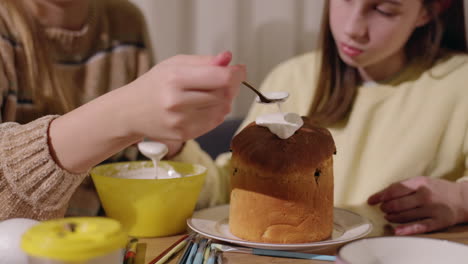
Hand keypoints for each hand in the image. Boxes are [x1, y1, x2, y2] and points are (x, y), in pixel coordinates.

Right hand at [122, 51, 245, 143]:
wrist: (130, 112)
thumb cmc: (154, 85)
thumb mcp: (175, 64)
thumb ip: (205, 62)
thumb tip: (229, 59)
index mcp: (175, 78)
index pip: (221, 78)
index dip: (236, 74)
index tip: (239, 70)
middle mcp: (177, 102)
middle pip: (224, 95)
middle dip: (230, 86)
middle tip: (223, 81)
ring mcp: (181, 121)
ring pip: (222, 110)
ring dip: (224, 100)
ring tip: (209, 93)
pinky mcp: (184, 135)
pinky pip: (214, 122)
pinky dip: (216, 113)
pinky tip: (204, 106)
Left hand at [368, 176, 467, 234]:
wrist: (462, 199)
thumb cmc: (437, 189)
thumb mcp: (422, 181)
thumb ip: (405, 186)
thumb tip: (383, 194)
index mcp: (419, 183)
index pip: (394, 189)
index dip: (380, 196)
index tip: (371, 201)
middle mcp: (424, 195)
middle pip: (397, 203)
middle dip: (386, 208)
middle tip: (382, 209)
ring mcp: (431, 209)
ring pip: (405, 215)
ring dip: (392, 217)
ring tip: (388, 217)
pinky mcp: (438, 221)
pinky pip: (419, 226)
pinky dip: (406, 229)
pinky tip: (396, 231)